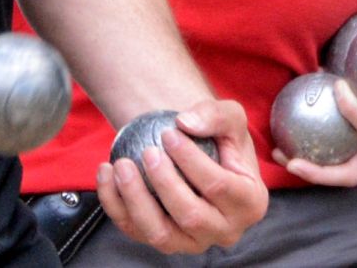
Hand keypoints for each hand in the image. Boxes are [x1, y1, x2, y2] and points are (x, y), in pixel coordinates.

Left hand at [94, 99, 267, 253]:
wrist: (197, 155)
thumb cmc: (219, 137)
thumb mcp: (230, 117)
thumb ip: (217, 114)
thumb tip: (186, 123)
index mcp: (250, 203)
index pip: (220, 187)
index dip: (191, 160)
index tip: (169, 134)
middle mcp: (225, 230)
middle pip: (191, 216)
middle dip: (165, 183)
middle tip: (148, 151)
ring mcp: (193, 242)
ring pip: (161, 234)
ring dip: (135, 200)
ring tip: (121, 165)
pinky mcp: (164, 242)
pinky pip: (134, 231)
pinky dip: (115, 205)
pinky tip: (106, 174)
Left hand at [274, 36, 356, 186]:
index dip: (355, 114)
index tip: (338, 86)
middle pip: (350, 173)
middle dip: (319, 172)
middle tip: (289, 158)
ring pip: (338, 169)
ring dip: (307, 165)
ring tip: (277, 152)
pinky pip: (336, 151)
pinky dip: (312, 146)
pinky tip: (288, 126)